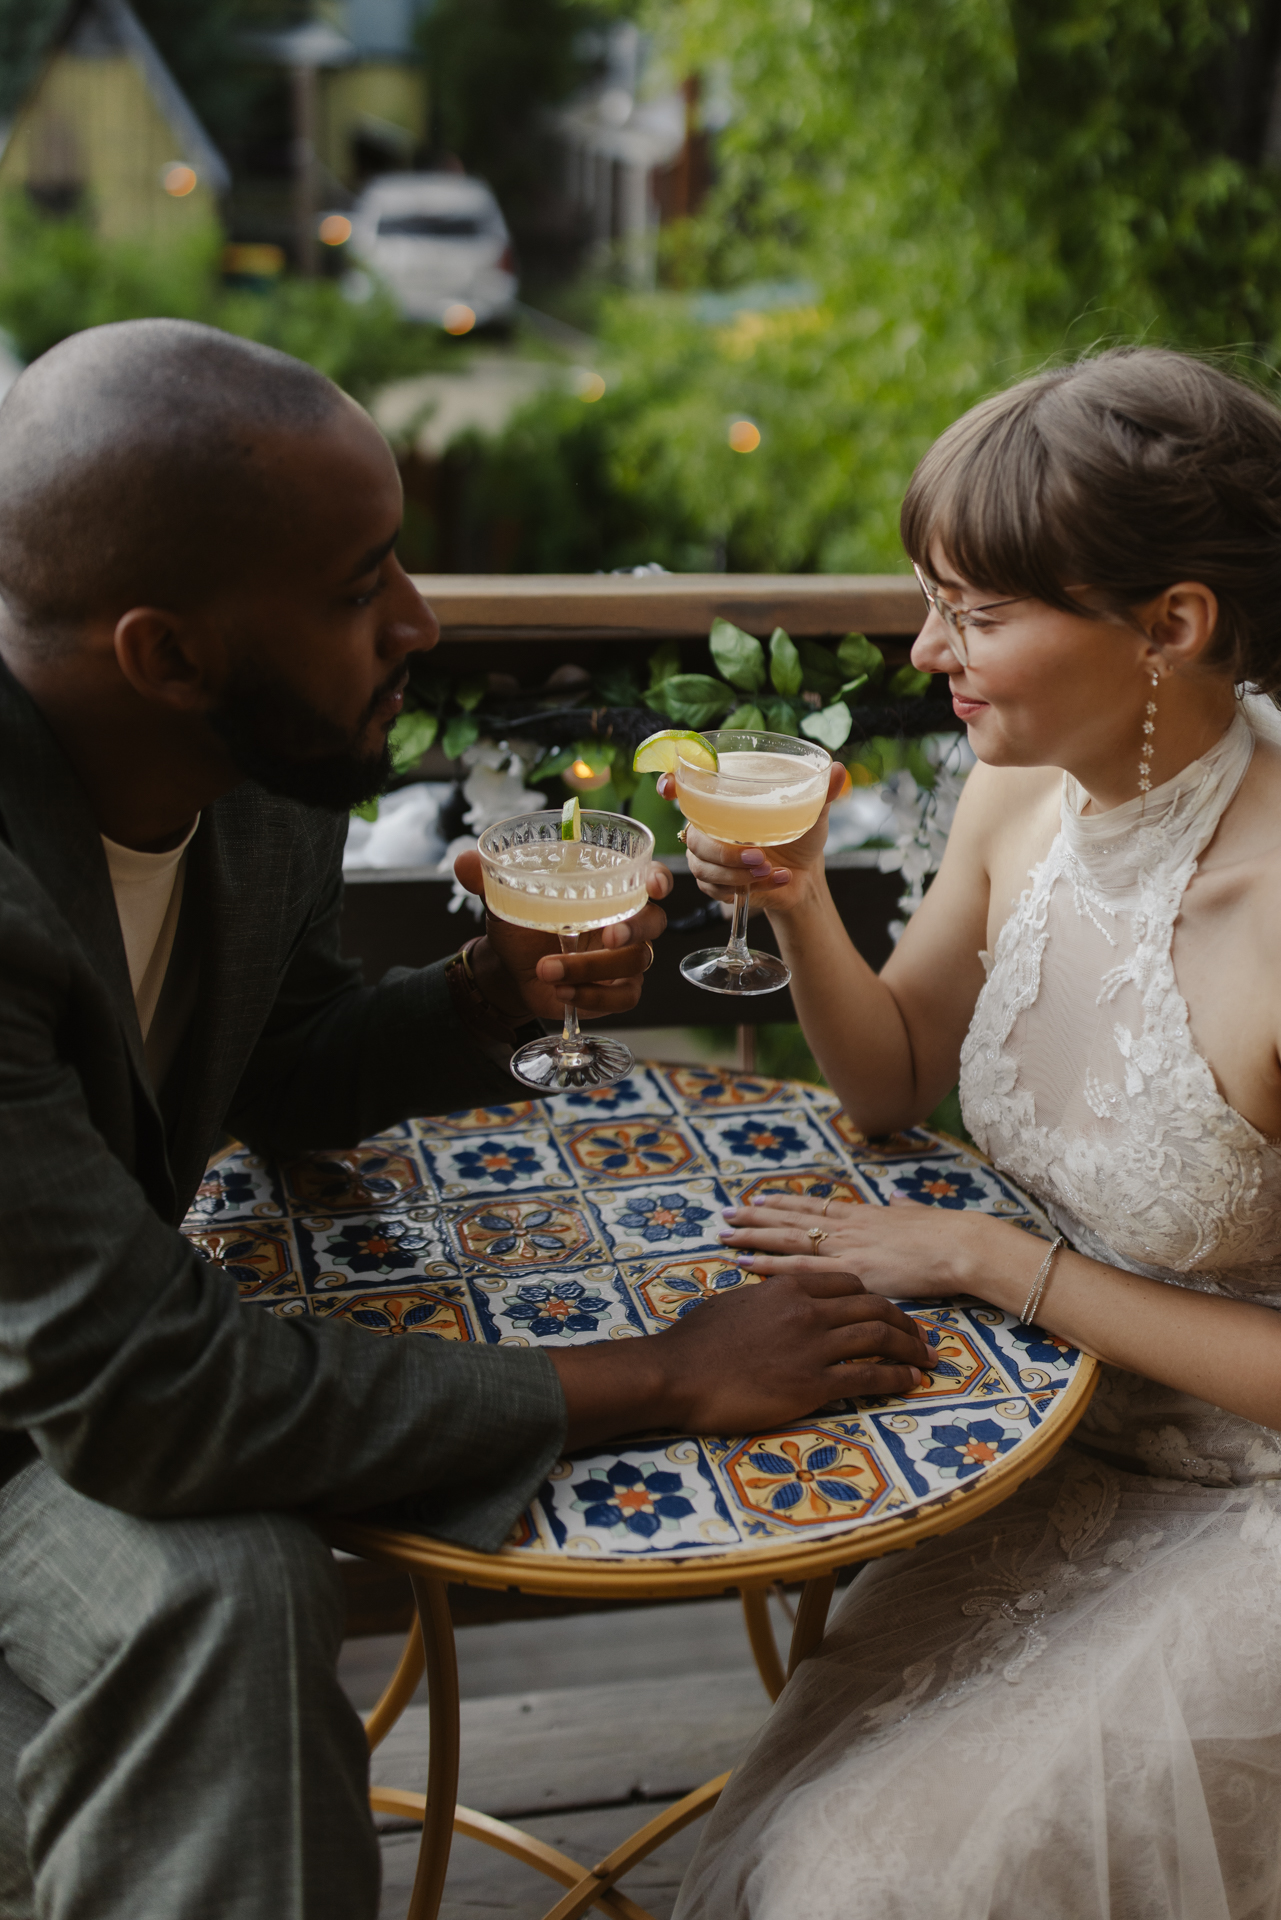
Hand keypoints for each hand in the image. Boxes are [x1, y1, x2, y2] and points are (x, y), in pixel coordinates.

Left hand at [453, 848, 671, 1022]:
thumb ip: (487, 879)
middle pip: (654, 923)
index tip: (652, 885)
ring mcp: (627, 959)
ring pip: (633, 963)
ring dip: (589, 968)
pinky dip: (592, 996)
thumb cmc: (523, 925)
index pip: (649, 878)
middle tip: (606, 936)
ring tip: (546, 969)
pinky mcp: (619, 991)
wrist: (513, 969)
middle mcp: (626, 922)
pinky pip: (623, 998)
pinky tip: (561, 992)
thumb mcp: (505, 900)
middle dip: (635, 929)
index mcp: (610, 890)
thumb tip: (461, 862)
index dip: (658, 879)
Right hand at [550, 1266, 933, 1449]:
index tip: (886, 1310)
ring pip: (880, 1338)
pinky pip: (869, 1376)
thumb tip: (775, 1299)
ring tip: (928, 1359)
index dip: (874, 1297)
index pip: (848, 1282)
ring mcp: (813, 1347)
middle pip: (874, 1306)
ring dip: (911, 1348)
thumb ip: (766, 1298)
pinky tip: (911, 1382)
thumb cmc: (696, 1341)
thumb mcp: (734, 1304)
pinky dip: (897, 1377)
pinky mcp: (813, 1383)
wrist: (676, 1375)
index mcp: (789, 1287)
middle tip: (921, 1336)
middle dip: (904, 1322)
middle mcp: (808, 1310)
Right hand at [657, 763, 844, 911]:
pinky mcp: (715, 885)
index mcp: (725, 803)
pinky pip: (717, 889)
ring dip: (738, 874)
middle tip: (758, 856)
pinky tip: (773, 881)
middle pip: (695, 838)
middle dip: (724, 852)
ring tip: (769, 871)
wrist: (805, 878)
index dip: (669, 784)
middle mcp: (710, 828)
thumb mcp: (813, 812)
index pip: (685, 788)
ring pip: (703, 867)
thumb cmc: (801, 837)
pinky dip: (749, 888)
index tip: (669, 788)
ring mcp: (709, 858)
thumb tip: (840, 770)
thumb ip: (823, 792)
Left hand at [716, 1190, 1014, 1300]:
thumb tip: (898, 1199)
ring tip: (724, 1233)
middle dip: (756, 1217)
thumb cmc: (947, 1233)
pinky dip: (769, 1266)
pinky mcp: (849, 1270)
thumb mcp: (919, 1214)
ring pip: (786, 1239)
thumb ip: (903, 1208)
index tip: (759, 1200)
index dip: (784, 1203)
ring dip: (752, 1237)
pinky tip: (745, 1264)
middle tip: (724, 1214)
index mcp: (863, 1214)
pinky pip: (799, 1268)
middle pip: (791, 1218)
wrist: (960, 1246)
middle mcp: (847, 1226)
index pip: (813, 1205)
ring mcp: (845, 1247)